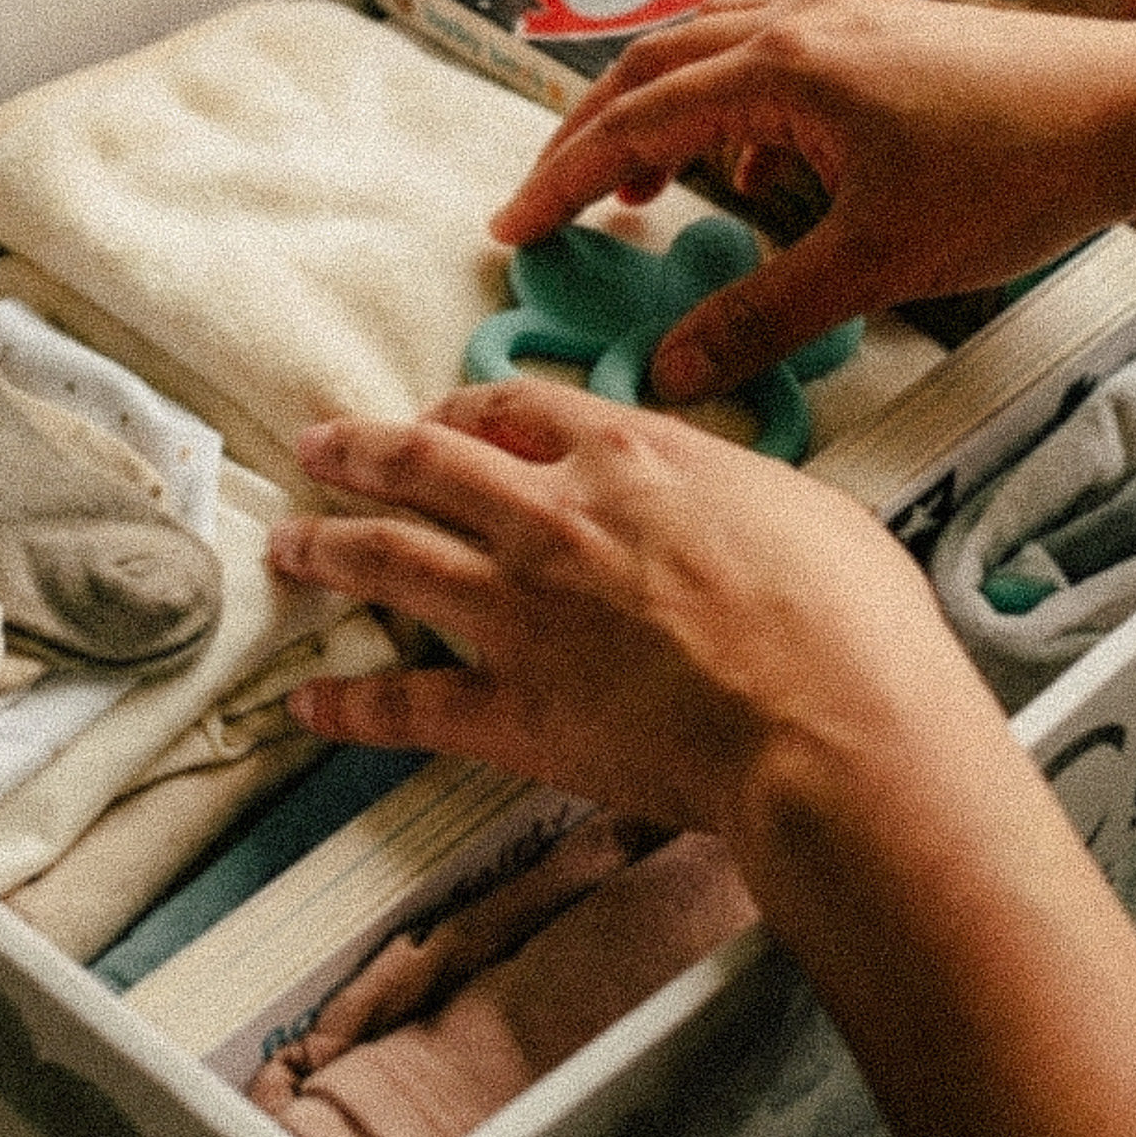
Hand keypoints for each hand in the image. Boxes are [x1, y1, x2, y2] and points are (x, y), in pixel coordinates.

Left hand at [266, 375, 979, 840]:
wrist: (833, 727)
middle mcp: (553, 516)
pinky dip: (348, 703)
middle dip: (359, 451)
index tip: (439, 418)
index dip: (463, 411)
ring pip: (389, 558)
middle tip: (315, 448)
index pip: (515, 410)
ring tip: (285, 545)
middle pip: (423, 463)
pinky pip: (404, 703)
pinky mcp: (513, 709)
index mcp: (628, 457)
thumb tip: (726, 502)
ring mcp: (520, 611)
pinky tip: (308, 702)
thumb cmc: (850, 620)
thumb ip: (732, 490)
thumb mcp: (803, 506)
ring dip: (326, 547)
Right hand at [492, 0, 1133, 401]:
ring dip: (657, 112)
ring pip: (709, 50)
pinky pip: (772, 55)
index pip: (634, 120)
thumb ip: (763, 315)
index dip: (562, 179)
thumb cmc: (1018, 174)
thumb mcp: (876, 264)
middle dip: (590, 135)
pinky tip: (758, 172)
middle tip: (552, 200)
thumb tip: (673, 366)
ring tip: (639, 186)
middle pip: (652, 67)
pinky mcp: (884, 36)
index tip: (514, 226)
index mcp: (783, 71)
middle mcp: (802, 27)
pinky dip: (731, 107)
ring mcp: (846, 21)